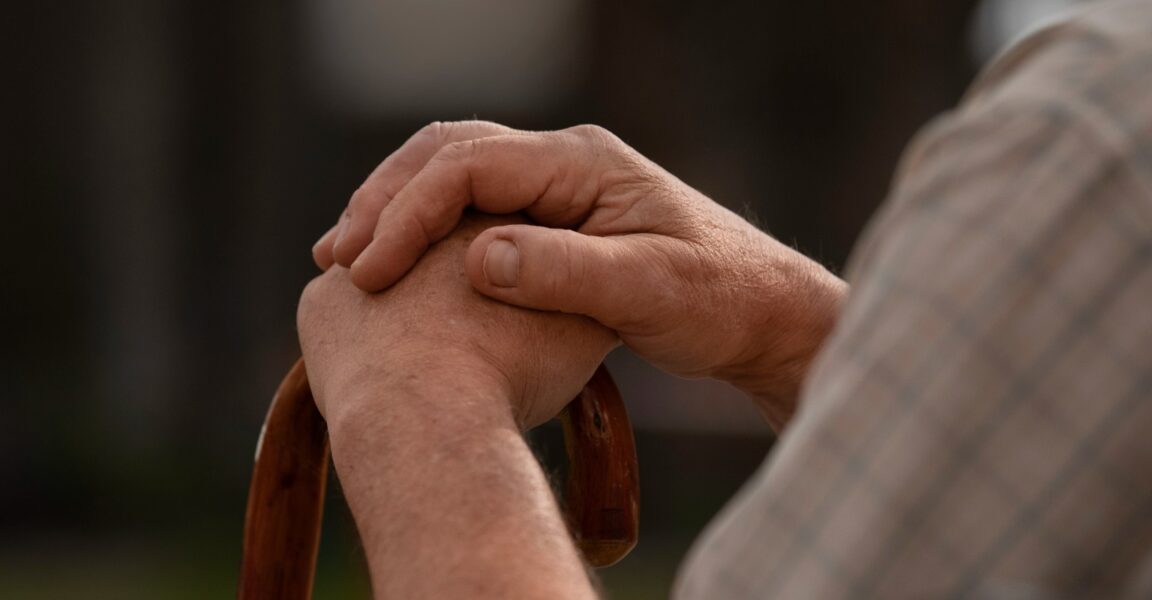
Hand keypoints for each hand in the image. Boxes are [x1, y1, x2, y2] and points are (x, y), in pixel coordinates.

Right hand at [313, 121, 845, 426]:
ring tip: (347, 261)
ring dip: (397, 212)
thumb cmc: (718, 299)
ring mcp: (557, 188)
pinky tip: (400, 270)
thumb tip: (480, 258)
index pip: (470, 164)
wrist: (761, 312)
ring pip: (452, 177)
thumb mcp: (651, 290)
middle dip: (385, 202)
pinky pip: (472, 210)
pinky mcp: (555, 221)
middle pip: (447, 155)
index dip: (409, 212)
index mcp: (583, 163)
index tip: (369, 270)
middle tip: (337, 259)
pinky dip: (426, 233)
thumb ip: (568, 273)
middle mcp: (564, 162)